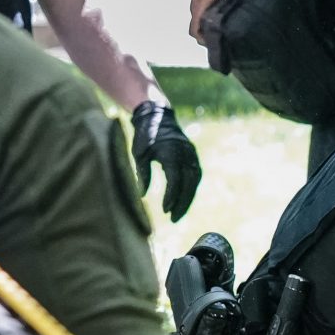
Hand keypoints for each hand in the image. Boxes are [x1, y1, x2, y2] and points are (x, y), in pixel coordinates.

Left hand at [131, 102, 201, 220]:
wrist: (158, 116)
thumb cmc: (144, 136)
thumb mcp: (139, 154)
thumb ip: (142, 174)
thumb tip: (141, 195)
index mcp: (172, 154)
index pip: (175, 181)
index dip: (171, 197)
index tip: (164, 210)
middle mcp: (186, 155)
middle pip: (188, 185)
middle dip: (182, 203)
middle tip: (173, 218)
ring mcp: (191, 155)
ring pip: (194, 182)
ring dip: (188, 198)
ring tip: (178, 213)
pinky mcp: (193, 156)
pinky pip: (195, 176)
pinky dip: (190, 189)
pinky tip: (183, 199)